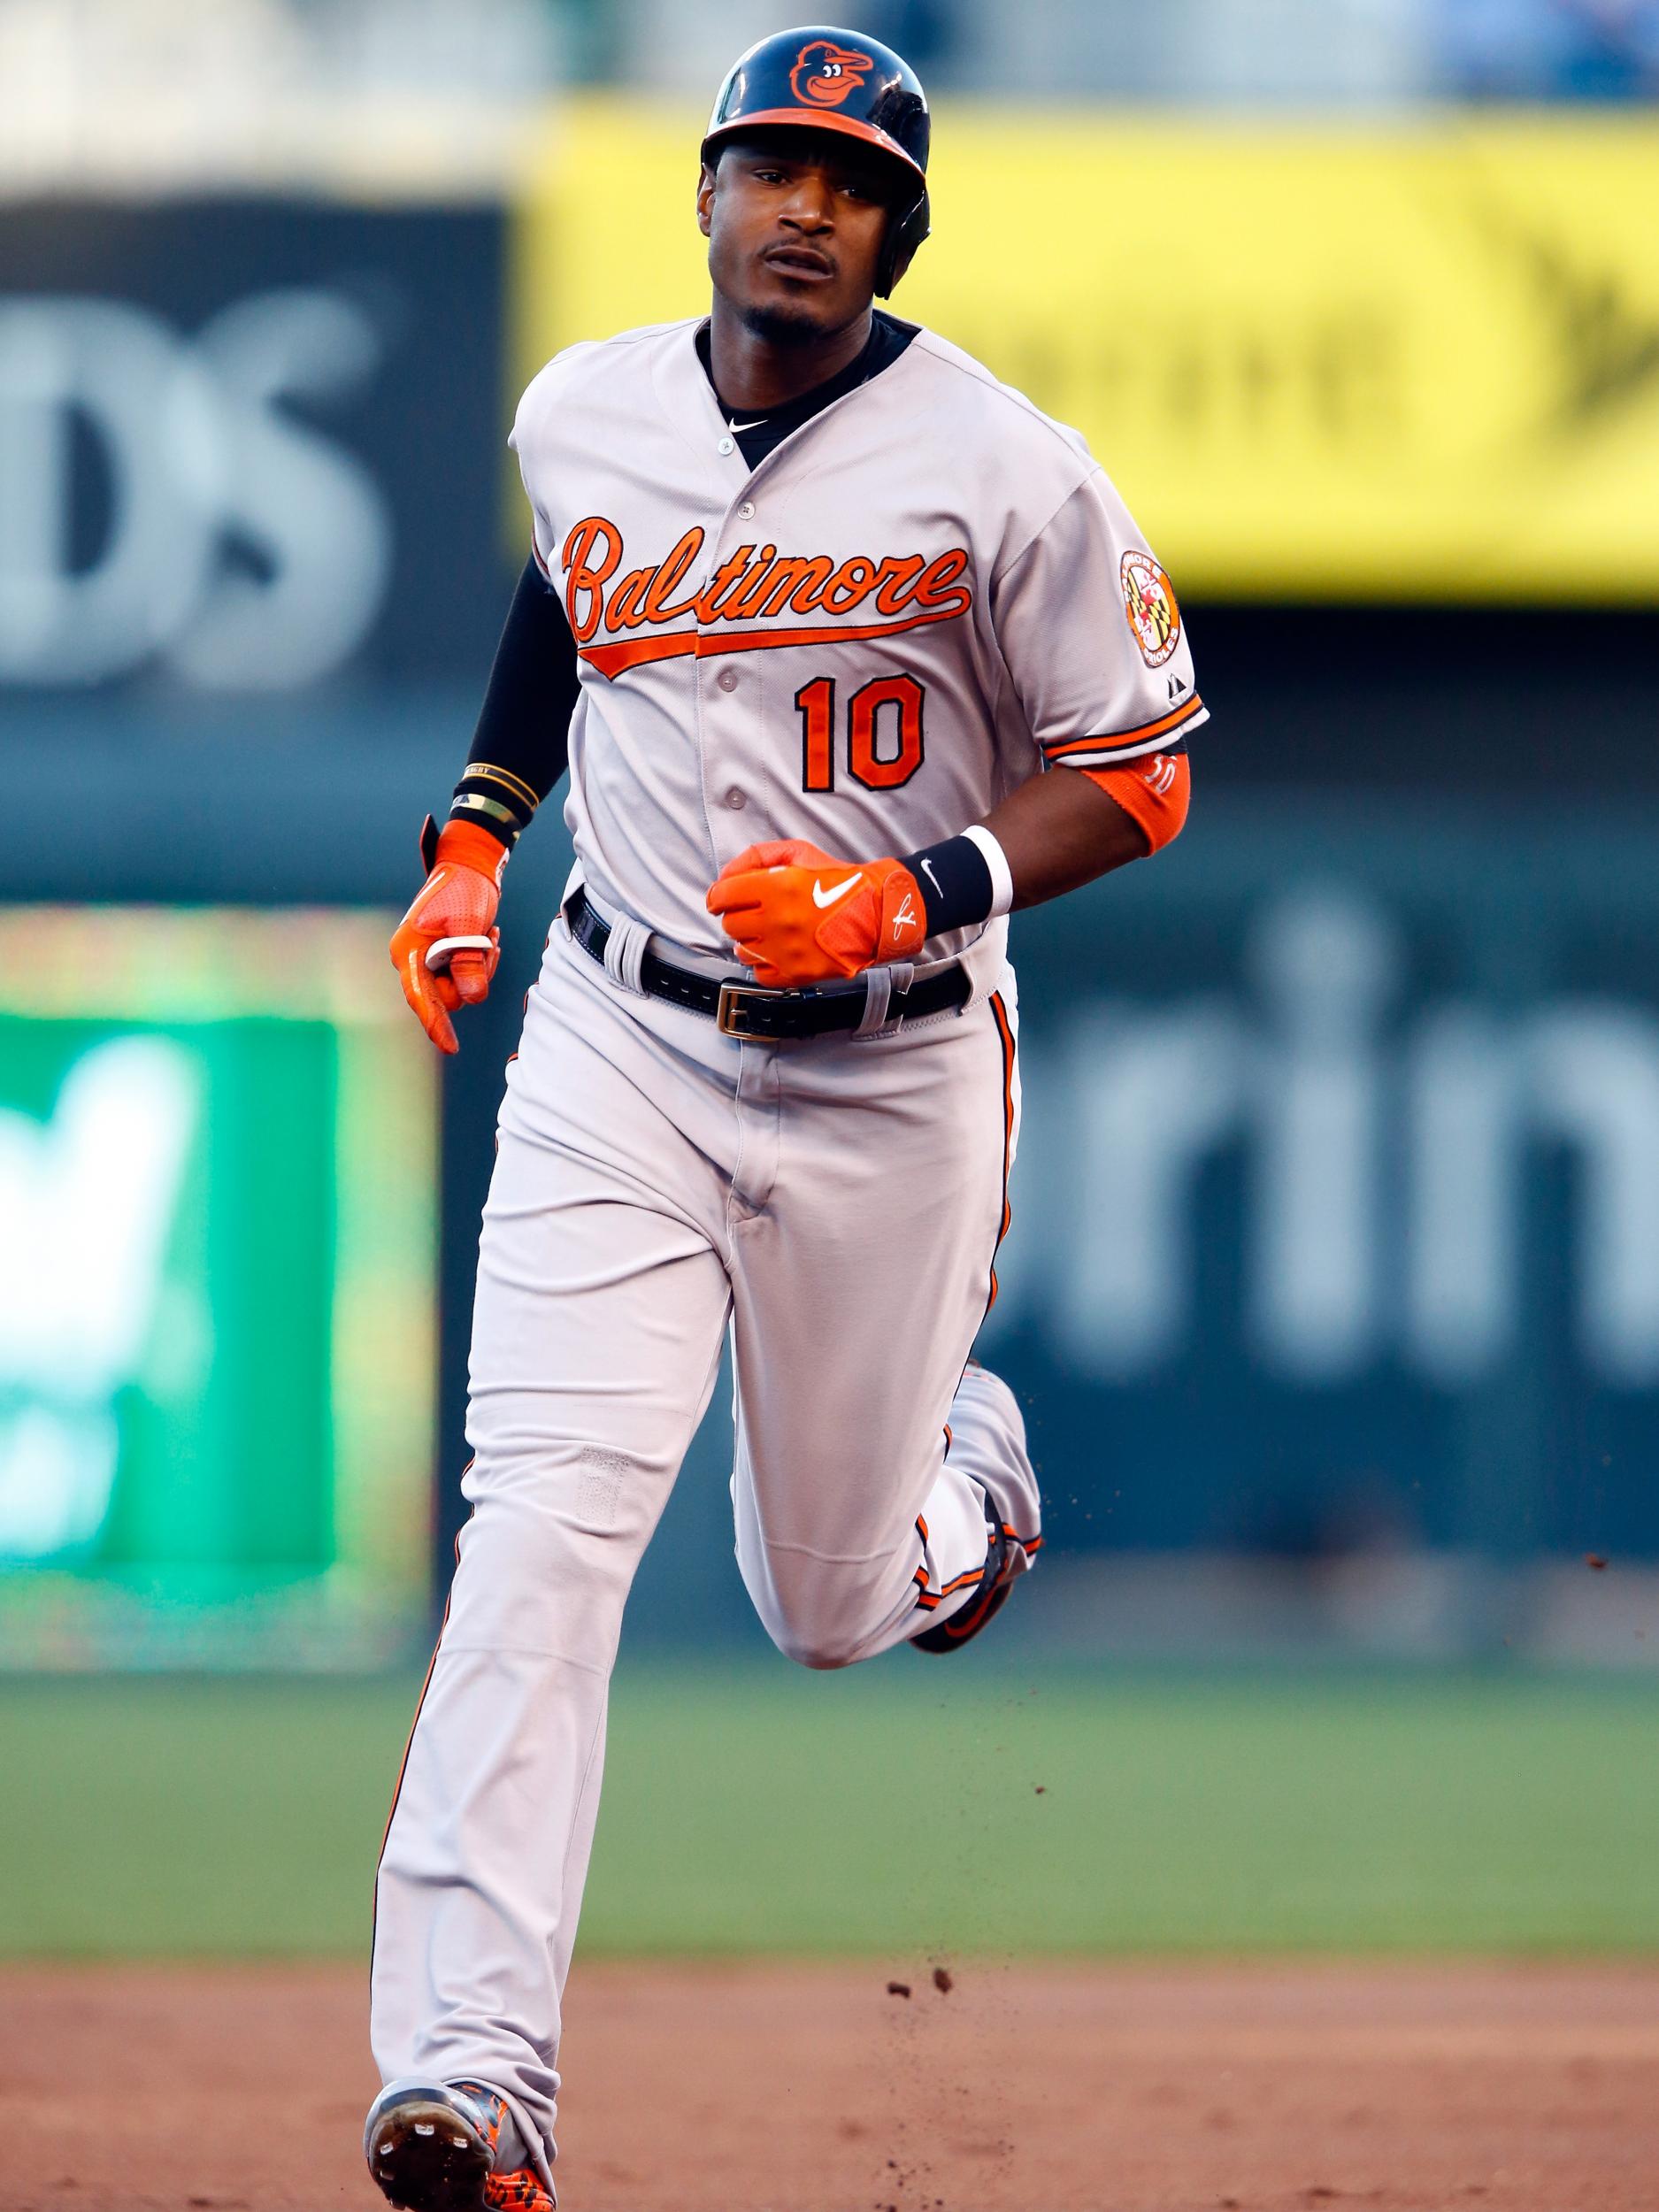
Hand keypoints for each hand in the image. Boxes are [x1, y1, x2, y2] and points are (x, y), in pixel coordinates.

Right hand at [389, 817, 506, 1053]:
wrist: (469, 867)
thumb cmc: (464, 889)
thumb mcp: (469, 923)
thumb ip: (469, 960)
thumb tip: (473, 997)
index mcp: (408, 950)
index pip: (420, 996)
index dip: (435, 1023)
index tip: (451, 1047)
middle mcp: (412, 959)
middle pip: (446, 996)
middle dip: (473, 976)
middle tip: (488, 944)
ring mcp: (427, 961)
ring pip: (460, 988)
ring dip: (481, 967)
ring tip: (488, 936)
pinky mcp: (443, 960)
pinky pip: (465, 978)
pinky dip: (481, 963)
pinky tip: (487, 937)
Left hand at [705, 839, 926, 987]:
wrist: (876, 911)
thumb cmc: (837, 880)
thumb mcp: (798, 851)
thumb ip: (756, 857)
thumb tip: (726, 876)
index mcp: (776, 887)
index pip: (722, 896)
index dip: (718, 896)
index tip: (722, 899)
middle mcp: (778, 921)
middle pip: (730, 925)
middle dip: (738, 916)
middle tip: (755, 913)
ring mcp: (786, 951)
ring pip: (742, 951)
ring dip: (750, 941)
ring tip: (770, 932)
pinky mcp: (796, 973)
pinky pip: (760, 974)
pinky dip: (764, 963)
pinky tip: (777, 951)